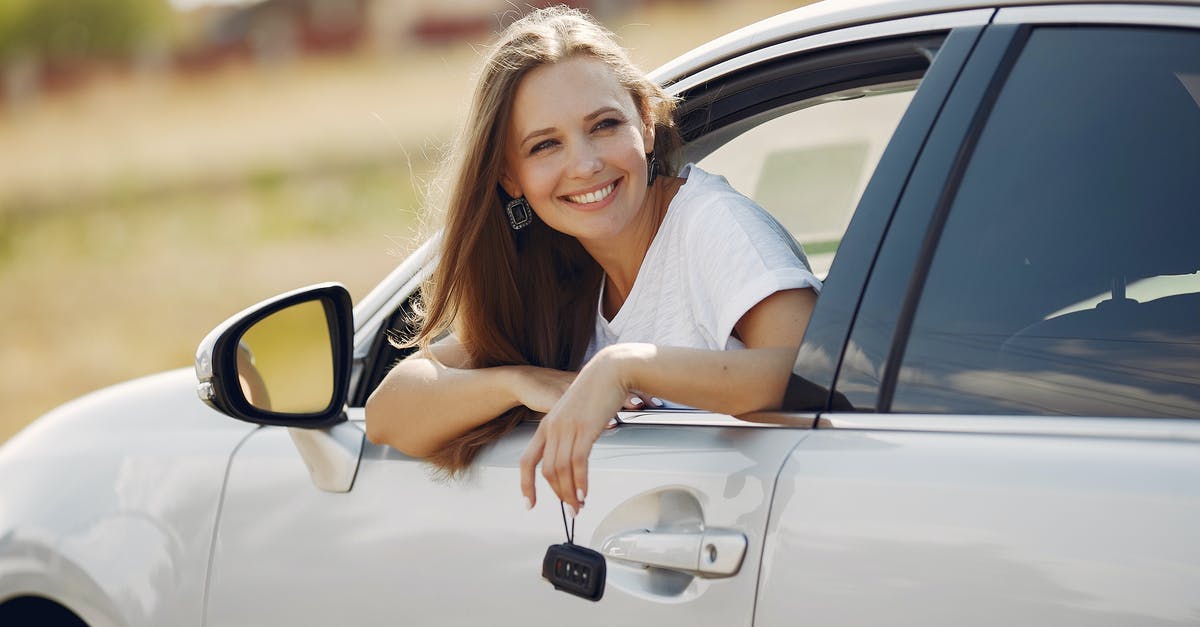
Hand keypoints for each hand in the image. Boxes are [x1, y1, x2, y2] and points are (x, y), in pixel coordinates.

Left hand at [519, 349, 631, 512]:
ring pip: (561, 470)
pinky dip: (580, 482)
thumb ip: (571, 434)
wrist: (610, 370)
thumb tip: (576, 457)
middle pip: (546, 471)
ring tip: (579, 505)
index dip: (526, 485)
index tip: (529, 503)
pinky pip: (578, 463)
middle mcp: (553, 428)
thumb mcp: (575, 414)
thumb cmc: (596, 390)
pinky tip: (584, 493)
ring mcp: (567, 428)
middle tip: (570, 509)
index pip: (527, 460)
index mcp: (547, 425)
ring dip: (570, 493)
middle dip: (557, 494)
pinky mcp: (585, 429)